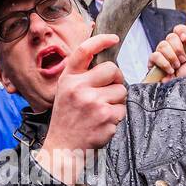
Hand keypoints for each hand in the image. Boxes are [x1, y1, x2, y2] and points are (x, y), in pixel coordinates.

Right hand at [36, 33, 125, 185]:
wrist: (63, 147)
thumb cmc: (67, 119)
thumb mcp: (65, 92)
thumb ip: (81, 77)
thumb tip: (106, 63)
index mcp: (68, 79)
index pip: (84, 51)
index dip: (100, 40)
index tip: (113, 38)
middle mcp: (79, 87)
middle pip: (112, 69)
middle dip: (116, 79)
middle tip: (108, 90)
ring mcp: (93, 102)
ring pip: (121, 90)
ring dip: (116, 100)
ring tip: (101, 110)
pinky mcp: (106, 116)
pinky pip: (122, 109)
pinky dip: (116, 116)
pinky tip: (102, 122)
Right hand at [147, 24, 185, 79]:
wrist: (183, 88)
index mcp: (183, 43)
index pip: (179, 29)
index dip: (181, 31)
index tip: (185, 39)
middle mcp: (171, 46)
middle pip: (170, 36)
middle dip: (178, 49)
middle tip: (183, 60)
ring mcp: (161, 53)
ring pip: (162, 45)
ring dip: (172, 58)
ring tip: (177, 67)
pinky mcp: (153, 61)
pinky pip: (155, 55)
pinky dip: (164, 63)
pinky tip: (170, 70)